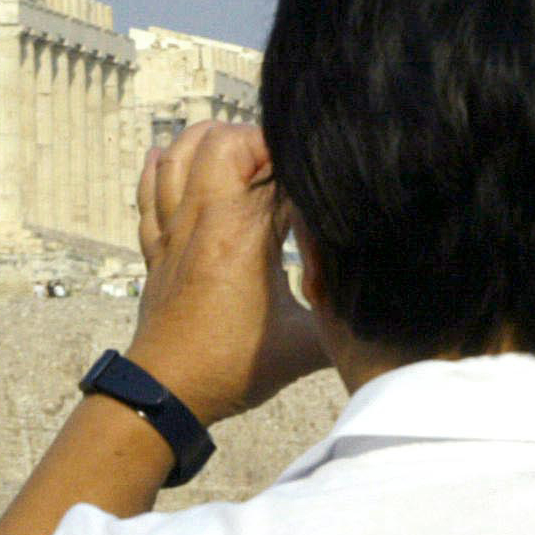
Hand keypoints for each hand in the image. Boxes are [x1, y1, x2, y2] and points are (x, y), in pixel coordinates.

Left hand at [126, 121, 329, 425]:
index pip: (279, 171)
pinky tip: (168, 157)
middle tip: (284, 164)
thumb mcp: (304, 345)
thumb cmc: (230, 369)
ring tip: (239, 151)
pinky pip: (149, 192)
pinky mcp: (156, 249)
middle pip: (224, 142)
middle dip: (259, 140)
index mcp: (244, 233)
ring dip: (209, 142)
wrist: (166, 394)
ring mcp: (174, 231)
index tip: (327, 177)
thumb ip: (343, 317)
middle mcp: (204, 220)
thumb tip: (385, 306)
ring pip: (179, 154)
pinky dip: (161, 169)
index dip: (307, 167)